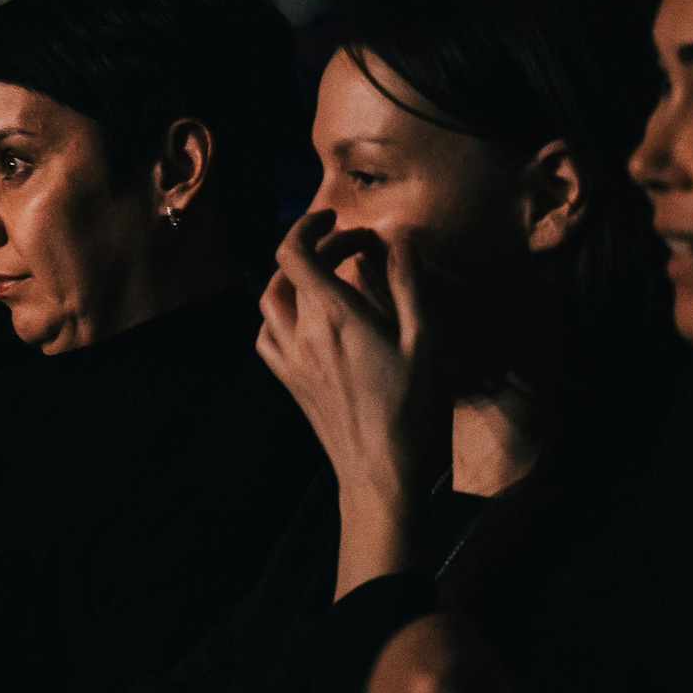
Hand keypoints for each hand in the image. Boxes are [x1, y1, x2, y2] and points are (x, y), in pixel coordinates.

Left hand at [257, 210, 447, 583]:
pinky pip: (266, 335)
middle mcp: (302, 333)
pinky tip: (305, 317)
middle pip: (287, 271)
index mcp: (335, 317)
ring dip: (292, 277)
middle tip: (354, 247)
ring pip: (269, 300)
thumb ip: (409, 287)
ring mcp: (289, 359)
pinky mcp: (288, 382)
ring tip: (326, 273)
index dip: (309, 225)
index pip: (295, 252)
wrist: (380, 474)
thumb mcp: (425, 344)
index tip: (336, 219)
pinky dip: (280, 313)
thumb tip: (399, 240)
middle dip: (317, 248)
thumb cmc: (412, 411)